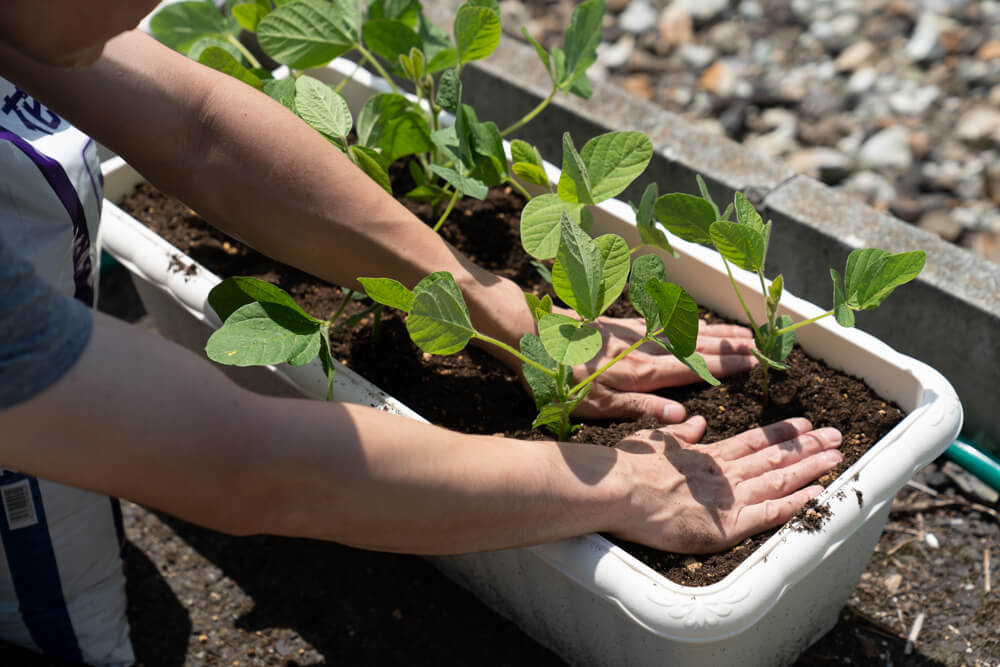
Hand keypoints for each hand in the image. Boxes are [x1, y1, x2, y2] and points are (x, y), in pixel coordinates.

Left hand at [570, 317, 757, 422]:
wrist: (533, 333)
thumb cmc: (561, 378)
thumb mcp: (597, 405)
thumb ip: (642, 408)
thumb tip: (683, 417)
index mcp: (643, 373)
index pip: (695, 368)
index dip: (726, 366)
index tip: (754, 363)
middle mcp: (646, 348)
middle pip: (697, 345)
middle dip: (730, 345)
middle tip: (759, 345)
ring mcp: (634, 331)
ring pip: (684, 330)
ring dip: (714, 332)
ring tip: (740, 332)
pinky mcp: (621, 321)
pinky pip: (665, 320)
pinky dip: (686, 321)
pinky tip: (693, 320)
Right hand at [610, 417, 841, 553]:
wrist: (625, 490)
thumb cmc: (632, 468)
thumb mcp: (656, 440)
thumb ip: (682, 434)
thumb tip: (698, 422)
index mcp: (708, 454)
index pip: (753, 441)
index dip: (781, 433)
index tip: (804, 425)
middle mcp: (726, 473)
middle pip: (774, 457)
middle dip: (807, 447)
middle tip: (836, 436)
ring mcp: (731, 497)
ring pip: (780, 480)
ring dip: (810, 468)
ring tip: (837, 457)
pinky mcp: (731, 524)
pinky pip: (771, 513)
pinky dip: (797, 504)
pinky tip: (818, 495)